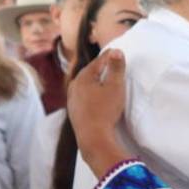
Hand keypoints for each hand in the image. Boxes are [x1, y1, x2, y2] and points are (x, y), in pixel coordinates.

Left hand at [67, 49, 128, 176]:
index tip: (117, 51)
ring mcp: (72, 100)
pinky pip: (83, 96)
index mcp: (83, 77)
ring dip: (95, 81)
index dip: (109, 56)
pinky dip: (91, 92)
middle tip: (111, 63)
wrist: (93, 137)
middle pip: (90, 72)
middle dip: (100, 68)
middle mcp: (74, 86)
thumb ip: (116, 68)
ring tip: (104, 80)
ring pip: (85, 85)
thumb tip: (116, 51)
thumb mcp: (115, 87)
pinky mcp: (74, 112)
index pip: (98, 62)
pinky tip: (96, 97)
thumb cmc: (105, 110)